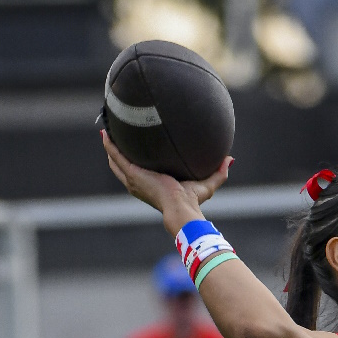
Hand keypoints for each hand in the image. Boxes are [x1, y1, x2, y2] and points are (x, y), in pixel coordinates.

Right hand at [102, 130, 231, 233]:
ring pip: (114, 159)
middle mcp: (137, 183)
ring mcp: (132, 178)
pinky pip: (116, 155)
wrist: (181, 209)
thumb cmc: (192, 203)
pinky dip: (110, 144)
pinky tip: (106, 132)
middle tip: (113, 133)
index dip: (132, 160)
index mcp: (150, 185)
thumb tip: (231, 159)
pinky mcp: (132, 174)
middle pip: (120, 164)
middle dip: (115, 150)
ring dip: (109, 144)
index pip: (137, 171)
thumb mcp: (207, 184)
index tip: (132, 147)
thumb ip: (219, 172)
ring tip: (106, 128)